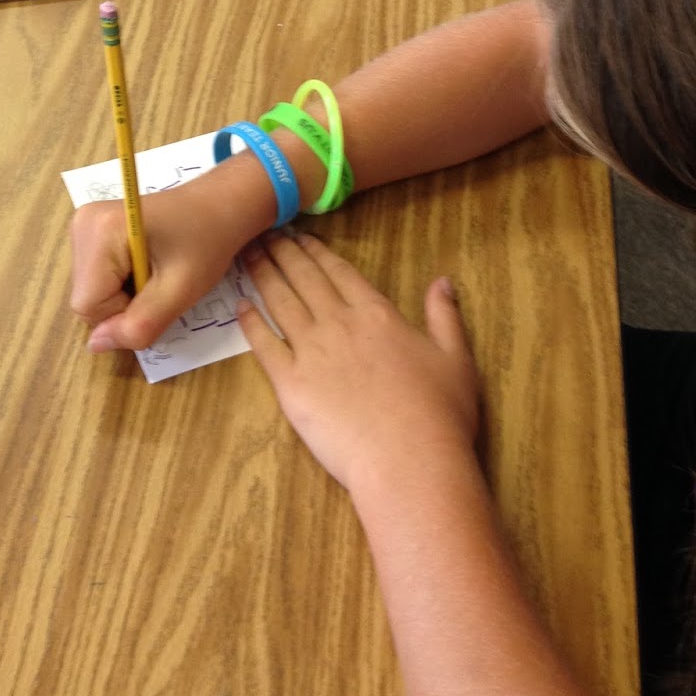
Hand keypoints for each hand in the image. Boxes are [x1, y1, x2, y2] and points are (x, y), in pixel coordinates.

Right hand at [73, 159, 276, 351]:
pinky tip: (145, 263)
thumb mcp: (180, 290)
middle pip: (86, 298)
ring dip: (122, 295)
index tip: (157, 294)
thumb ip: (138, 324)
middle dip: (123, 304)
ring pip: (90, 291)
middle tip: (160, 282)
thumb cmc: (207, 241)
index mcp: (100, 231)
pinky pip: (95, 278)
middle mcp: (83, 223)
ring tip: (155, 270)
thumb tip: (95, 345)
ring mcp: (84, 224)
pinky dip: (120, 282)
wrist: (218, 205)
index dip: (123, 314)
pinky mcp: (91, 229)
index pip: (88, 306)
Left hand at [237, 234, 480, 494]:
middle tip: (262, 234)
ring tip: (247, 255)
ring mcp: (311, 352)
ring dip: (262, 275)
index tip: (299, 235)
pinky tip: (240, 306)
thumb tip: (442, 281)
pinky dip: (250, 323)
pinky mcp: (290, 384)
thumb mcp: (455, 359)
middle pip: (303, 279)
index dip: (316, 252)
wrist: (409, 461)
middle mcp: (339, 324)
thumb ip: (444, 316)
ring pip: (280, 303)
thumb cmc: (438, 414)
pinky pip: (264, 346)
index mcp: (376, 314)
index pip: (339, 272)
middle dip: (282, 253)